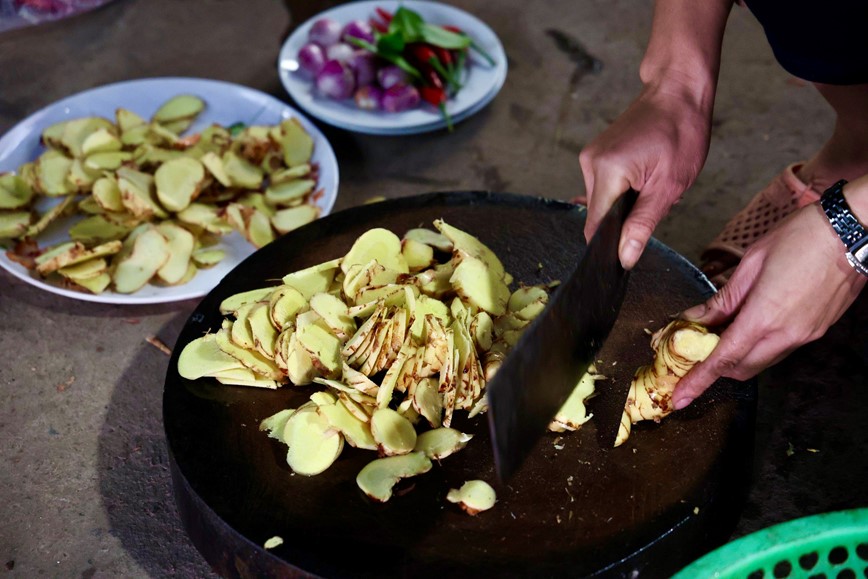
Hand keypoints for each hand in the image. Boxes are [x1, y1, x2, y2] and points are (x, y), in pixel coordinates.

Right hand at [579, 82, 712, 268]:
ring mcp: (590, 157)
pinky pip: (606, 186)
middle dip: (627, 219)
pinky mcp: (596, 154)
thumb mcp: (669, 186)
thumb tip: (625, 258)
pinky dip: (625, 190)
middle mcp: (590, 164)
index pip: (596, 226)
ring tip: (654, 182)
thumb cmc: (681, 132)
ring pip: (604, 201)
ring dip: (628, 203)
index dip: (610, 245)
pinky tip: (645, 175)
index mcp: (607, 172)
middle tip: (657, 200)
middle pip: (600, 214)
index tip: (629, 251)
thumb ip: (642, 225)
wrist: (678, 91)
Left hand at [673, 202, 866, 408]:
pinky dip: (758, 346)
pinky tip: (750, 324)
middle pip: (741, 369)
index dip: (698, 381)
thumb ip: (723, 299)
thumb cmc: (800, 237)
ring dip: (738, 357)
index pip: (723, 360)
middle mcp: (787, 335)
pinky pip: (780, 349)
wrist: (852, 232)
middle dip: (715, 368)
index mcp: (764, 317)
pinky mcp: (817, 330)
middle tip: (696, 351)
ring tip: (721, 333)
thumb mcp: (751, 264)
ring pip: (761, 362)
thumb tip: (696, 318)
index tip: (680, 397)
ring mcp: (805, 335)